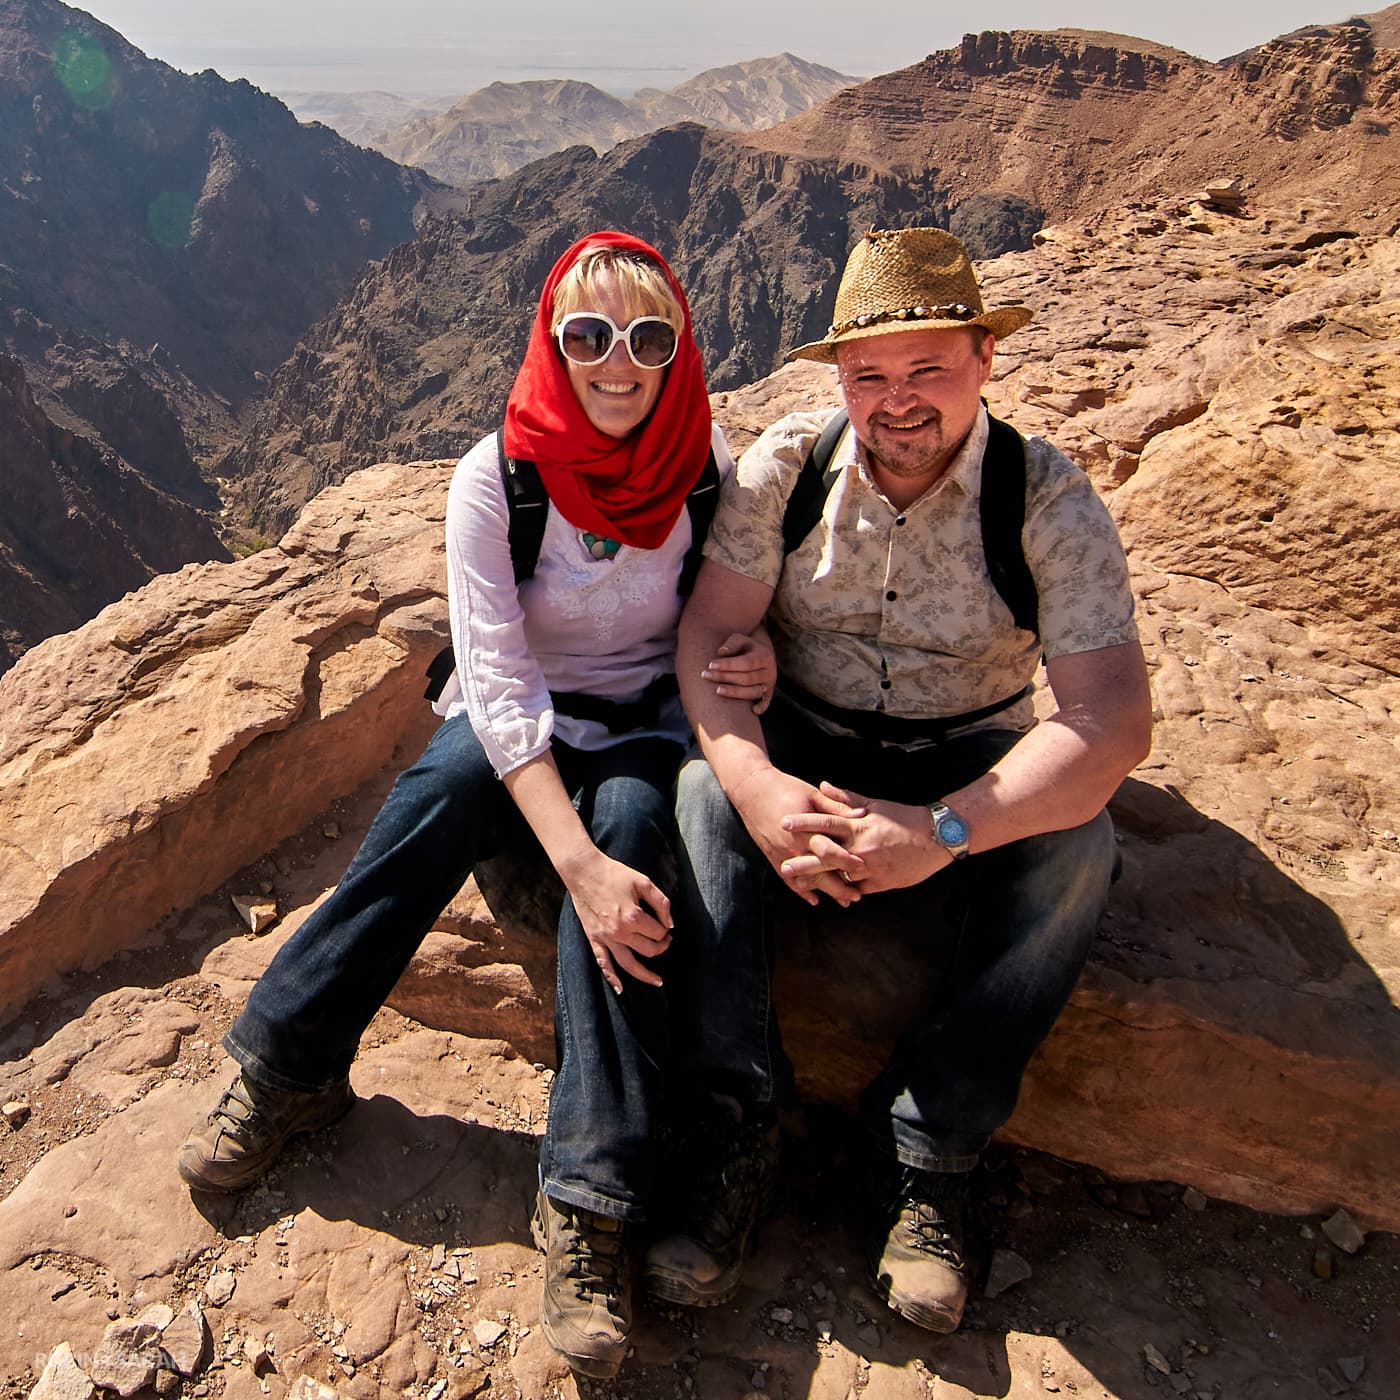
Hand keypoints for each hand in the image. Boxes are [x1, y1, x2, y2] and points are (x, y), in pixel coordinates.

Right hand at [562, 850, 672, 992]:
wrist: (584, 872)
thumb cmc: (614, 874)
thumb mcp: (643, 882)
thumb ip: (661, 902)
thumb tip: (670, 924)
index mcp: (633, 916)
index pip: (658, 932)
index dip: (666, 930)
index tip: (667, 925)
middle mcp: (620, 932)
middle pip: (648, 950)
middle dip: (661, 947)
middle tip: (666, 940)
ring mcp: (605, 938)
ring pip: (629, 964)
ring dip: (645, 975)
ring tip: (657, 982)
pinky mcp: (594, 939)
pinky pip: (603, 963)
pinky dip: (612, 978)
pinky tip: (620, 990)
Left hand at [701, 629, 776, 714]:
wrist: (761, 654)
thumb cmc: (745, 647)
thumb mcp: (740, 639)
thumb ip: (732, 643)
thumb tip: (721, 652)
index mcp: (765, 656)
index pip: (746, 663)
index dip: (728, 665)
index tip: (710, 664)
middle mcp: (770, 672)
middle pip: (747, 679)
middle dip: (725, 677)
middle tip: (705, 675)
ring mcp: (769, 685)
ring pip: (753, 692)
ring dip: (734, 693)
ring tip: (717, 690)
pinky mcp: (768, 695)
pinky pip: (765, 703)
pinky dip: (760, 708)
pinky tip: (751, 710)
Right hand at [731, 767, 865, 905]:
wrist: (751, 790)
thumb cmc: (785, 788)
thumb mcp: (813, 794)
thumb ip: (837, 806)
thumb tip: (862, 814)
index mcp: (804, 829)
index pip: (829, 851)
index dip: (846, 861)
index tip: (863, 868)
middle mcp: (792, 846)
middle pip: (819, 873)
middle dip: (839, 886)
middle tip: (857, 895)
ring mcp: (781, 854)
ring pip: (806, 881)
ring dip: (825, 892)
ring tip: (844, 901)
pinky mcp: (772, 857)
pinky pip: (788, 879)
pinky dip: (802, 891)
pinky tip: (814, 899)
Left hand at [780, 781, 950, 895]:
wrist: (936, 839)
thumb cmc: (903, 818)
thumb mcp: (874, 805)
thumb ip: (845, 798)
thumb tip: (821, 785)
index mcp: (859, 825)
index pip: (826, 822)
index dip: (804, 823)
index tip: (784, 823)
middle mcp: (862, 846)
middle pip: (826, 855)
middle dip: (803, 861)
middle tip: (782, 864)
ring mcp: (871, 867)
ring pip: (839, 876)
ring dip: (818, 881)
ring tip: (799, 884)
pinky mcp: (880, 883)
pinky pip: (857, 888)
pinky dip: (845, 888)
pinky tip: (830, 892)